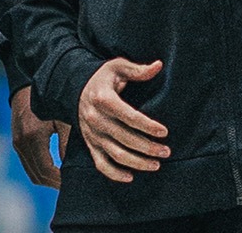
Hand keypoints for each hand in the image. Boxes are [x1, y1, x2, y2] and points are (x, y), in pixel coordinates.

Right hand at [10, 85, 68, 187]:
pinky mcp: (16, 142)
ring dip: (47, 178)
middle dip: (54, 183)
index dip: (59, 180)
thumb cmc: (50, 99)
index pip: (46, 170)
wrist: (29, 84)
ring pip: (32, 173)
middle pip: (37, 176)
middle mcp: (21, 143)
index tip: (72, 181)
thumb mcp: (63, 119)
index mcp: (33, 137)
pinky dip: (40, 170)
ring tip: (64, 178)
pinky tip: (54, 168)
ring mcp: (17, 143)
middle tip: (70, 183)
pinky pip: (28, 164)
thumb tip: (72, 166)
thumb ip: (67, 144)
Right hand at [77, 58, 168, 182]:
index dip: (147, 126)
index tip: (164, 132)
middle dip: (148, 147)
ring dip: (137, 162)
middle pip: (125, 138)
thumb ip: (138, 70)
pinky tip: (131, 177)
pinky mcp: (90, 144)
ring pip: (116, 154)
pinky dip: (115, 174)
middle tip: (166, 151)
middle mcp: (95, 118)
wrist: (75, 88)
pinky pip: (101, 164)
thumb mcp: (117, 67)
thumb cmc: (102, 77)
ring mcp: (92, 134)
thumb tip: (159, 66)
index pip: (128, 116)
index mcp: (103, 99)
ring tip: (156, 164)